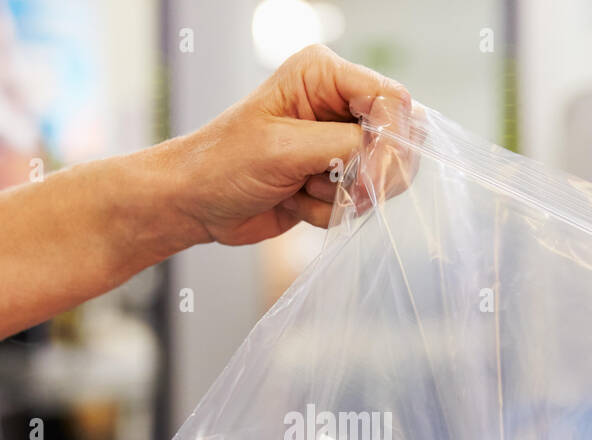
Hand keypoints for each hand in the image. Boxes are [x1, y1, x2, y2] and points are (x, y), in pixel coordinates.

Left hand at [165, 45, 410, 245]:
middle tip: (329, 185)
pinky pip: (360, 202)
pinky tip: (294, 202)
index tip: (372, 176)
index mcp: (323, 75)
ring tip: (300, 189)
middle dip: (368, 173)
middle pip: (396, 138)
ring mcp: (338, 142)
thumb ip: (344, 145)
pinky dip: (330, 212)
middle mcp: (336, 103)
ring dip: (342, 195)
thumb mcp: (283, 148)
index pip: (390, 99)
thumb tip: (391, 154)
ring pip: (382, 177)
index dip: (391, 139)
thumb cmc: (222, 164)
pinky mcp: (334, 178)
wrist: (194, 203)